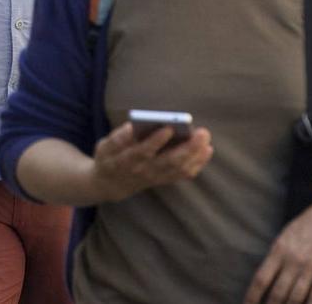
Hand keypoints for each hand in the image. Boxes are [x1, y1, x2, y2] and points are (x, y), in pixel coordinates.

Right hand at [89, 121, 213, 202]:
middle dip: (187, 148)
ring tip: (206, 140)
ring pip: (179, 169)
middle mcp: (144, 171)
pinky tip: (206, 151)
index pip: (142, 152)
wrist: (110, 184)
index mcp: (126, 160)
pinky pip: (183, 175)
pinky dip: (197, 164)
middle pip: (168, 161)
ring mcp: (155, 177)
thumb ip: (119, 137)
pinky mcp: (163, 180)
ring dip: (195, 156)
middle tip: (201, 132)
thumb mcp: (105, 145)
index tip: (168, 128)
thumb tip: (134, 126)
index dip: (155, 141)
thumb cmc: (110, 157)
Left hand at [243, 202, 311, 303]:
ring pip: (295, 298)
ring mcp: (310, 268)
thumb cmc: (308, 223)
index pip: (261, 279)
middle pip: (277, 293)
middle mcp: (293, 261)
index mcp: (279, 250)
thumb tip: (267, 273)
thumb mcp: (285, 234)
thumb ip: (276, 254)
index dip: (252, 295)